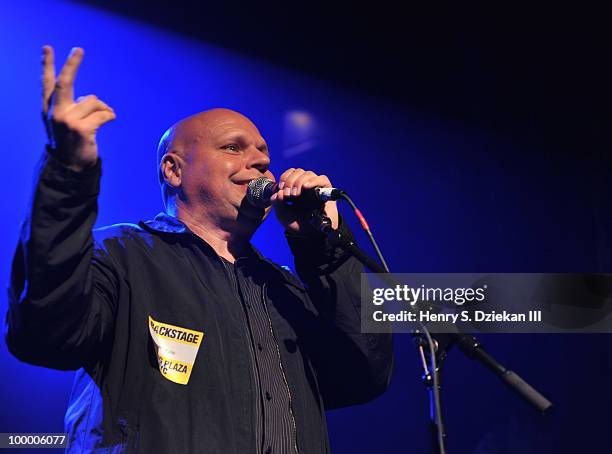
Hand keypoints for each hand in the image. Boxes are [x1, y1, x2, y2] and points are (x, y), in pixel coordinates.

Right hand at [42, 46, 115, 171]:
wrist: (71, 167)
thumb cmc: (72, 142)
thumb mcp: (66, 122)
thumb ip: (73, 107)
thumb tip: (91, 98)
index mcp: (49, 109)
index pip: (47, 83)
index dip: (47, 65)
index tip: (48, 48)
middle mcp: (55, 113)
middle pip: (64, 83)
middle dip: (72, 64)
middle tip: (79, 49)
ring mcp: (67, 121)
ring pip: (93, 101)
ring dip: (103, 108)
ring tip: (103, 117)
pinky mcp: (82, 129)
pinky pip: (103, 114)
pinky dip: (110, 115)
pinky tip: (110, 120)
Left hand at [272, 168, 338, 234]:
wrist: (311, 235)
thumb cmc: (298, 224)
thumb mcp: (283, 214)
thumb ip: (277, 203)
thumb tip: (278, 192)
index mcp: (295, 188)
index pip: (290, 173)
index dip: (284, 177)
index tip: (280, 187)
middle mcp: (305, 186)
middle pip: (298, 172)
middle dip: (290, 181)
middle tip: (288, 194)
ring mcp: (316, 187)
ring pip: (308, 173)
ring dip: (299, 181)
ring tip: (295, 194)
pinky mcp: (326, 191)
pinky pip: (322, 179)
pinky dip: (313, 180)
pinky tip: (306, 187)